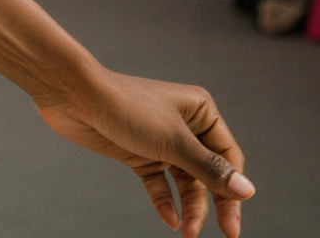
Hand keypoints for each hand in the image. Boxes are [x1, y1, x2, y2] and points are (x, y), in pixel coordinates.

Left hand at [35, 68, 251, 236]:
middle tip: (227, 234)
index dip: (233, 190)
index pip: (228, 158)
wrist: (72, 95)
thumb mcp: (173, 141)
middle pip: (209, 173)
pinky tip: (169, 220)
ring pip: (184, 181)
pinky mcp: (137, 152)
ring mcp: (160, 140)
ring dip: (189, 207)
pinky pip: (158, 182)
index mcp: (200, 112)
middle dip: (216, 203)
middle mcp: (184, 125)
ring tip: (188, 232)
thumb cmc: (126, 107)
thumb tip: (247, 190)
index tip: (233, 224)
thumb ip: (209, 168)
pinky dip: (165, 201)